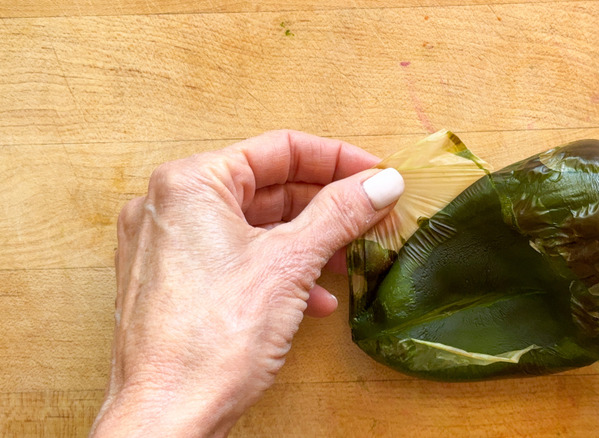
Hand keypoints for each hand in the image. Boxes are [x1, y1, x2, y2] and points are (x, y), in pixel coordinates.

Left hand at [90, 130, 403, 436]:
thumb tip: (381, 184)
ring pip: (255, 226)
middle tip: (370, 213)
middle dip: (325, 205)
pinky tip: (315, 298)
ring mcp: (170, 247)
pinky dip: (279, 270)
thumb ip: (339, 214)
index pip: (277, 149)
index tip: (374, 174)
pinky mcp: (177, 283)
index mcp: (189, 184)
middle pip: (267, 187)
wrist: (168, 418)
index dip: (335, 159)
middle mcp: (171, 208)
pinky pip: (238, 259)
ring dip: (308, 241)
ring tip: (348, 256)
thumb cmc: (210, 342)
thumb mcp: (290, 264)